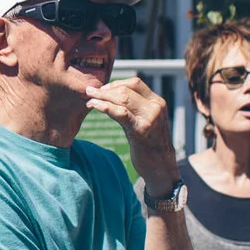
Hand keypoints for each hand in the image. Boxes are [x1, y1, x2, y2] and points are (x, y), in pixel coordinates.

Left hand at [86, 77, 175, 196]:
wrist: (161, 166)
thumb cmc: (150, 144)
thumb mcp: (145, 120)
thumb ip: (132, 108)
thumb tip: (109, 96)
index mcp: (157, 102)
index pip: (135, 83)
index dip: (116, 83)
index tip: (102, 89)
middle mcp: (156, 107)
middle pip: (126, 89)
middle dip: (105, 89)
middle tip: (90, 91)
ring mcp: (150, 118)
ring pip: (122, 98)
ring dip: (102, 96)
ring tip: (89, 98)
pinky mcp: (141, 129)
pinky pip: (120, 113)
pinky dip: (104, 106)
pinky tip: (94, 106)